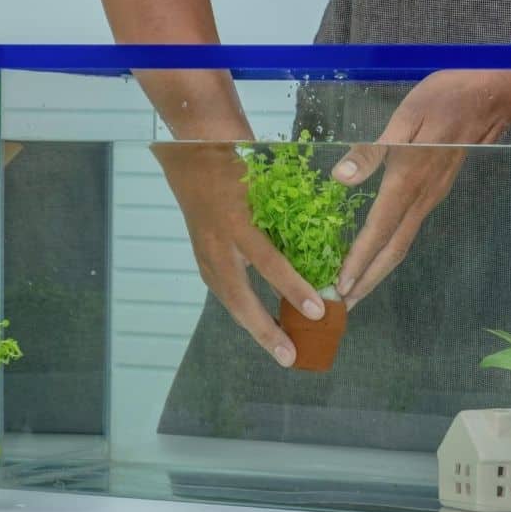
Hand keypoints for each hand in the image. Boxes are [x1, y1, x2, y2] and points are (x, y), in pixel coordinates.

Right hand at [150, 141, 326, 366]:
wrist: (192, 153)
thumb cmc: (238, 165)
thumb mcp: (264, 185)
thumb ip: (286, 217)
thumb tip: (316, 252)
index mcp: (238, 223)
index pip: (269, 263)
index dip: (293, 289)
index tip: (319, 310)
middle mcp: (219, 245)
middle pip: (241, 300)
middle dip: (266, 332)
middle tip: (291, 358)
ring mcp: (206, 255)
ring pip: (231, 302)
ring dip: (256, 328)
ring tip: (281, 351)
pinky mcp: (204, 260)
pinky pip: (226, 292)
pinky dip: (244, 311)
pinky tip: (263, 325)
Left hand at [332, 70, 510, 308]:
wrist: (494, 95)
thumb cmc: (446, 98)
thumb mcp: (404, 116)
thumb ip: (373, 150)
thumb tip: (342, 177)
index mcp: (407, 181)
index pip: (378, 231)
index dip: (359, 262)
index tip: (341, 289)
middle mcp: (422, 198)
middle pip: (393, 250)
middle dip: (367, 280)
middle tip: (342, 306)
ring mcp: (432, 197)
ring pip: (402, 243)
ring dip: (379, 269)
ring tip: (356, 289)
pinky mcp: (437, 189)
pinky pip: (409, 229)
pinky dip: (390, 249)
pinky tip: (378, 252)